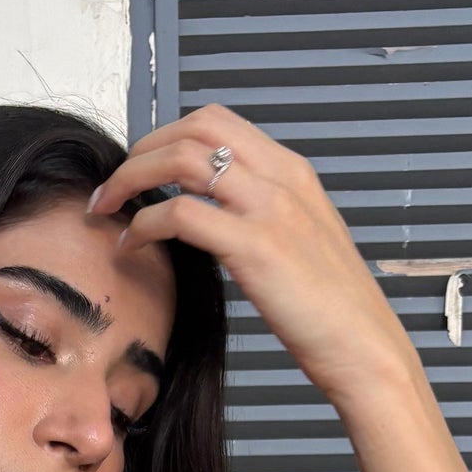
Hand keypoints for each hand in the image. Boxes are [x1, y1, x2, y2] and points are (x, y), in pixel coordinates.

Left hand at [86, 101, 413, 406]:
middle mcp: (282, 179)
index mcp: (293, 172)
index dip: (166, 135)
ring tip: (106, 208)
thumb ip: (262, 216)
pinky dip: (145, 225)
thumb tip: (215, 214)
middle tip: (113, 185)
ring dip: (131, 179)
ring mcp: (270, 209)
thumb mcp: (301, 242)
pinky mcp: (256, 248)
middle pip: (194, 128)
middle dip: (141, 150)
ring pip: (182, 160)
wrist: (365, 349)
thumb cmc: (331, 310)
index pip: (217, 121)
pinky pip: (181, 214)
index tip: (140, 167)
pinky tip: (132, 245)